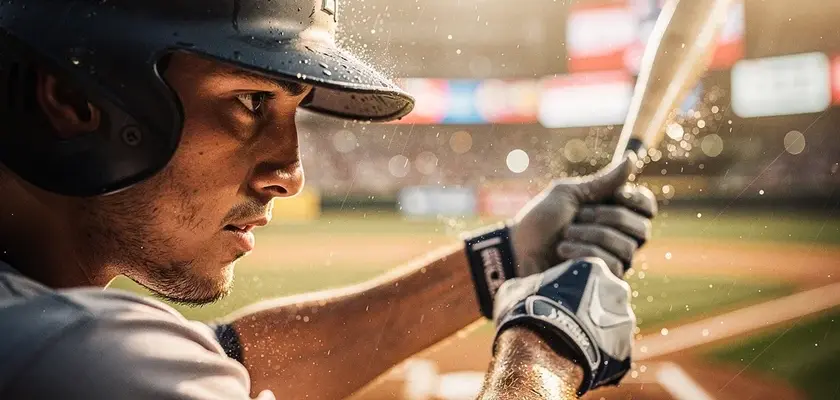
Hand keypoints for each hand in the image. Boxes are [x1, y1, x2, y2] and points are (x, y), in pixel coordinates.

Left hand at [463, 153, 655, 317]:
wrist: (517, 250)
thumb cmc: (540, 221)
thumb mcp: (568, 194)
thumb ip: (602, 182)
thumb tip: (632, 160)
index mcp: (613, 213)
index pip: (647, 207)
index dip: (638, 200)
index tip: (617, 195)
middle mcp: (618, 237)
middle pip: (641, 227)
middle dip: (607, 217)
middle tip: (579, 215)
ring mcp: (612, 261)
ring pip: (625, 246)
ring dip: (590, 235)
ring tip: (565, 235)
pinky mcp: (601, 280)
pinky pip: (610, 263)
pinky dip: (583, 252)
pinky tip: (563, 251)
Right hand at [492, 258, 633, 395]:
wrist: (541, 351)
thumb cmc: (526, 313)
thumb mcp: (515, 289)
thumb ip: (527, 285)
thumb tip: (520, 288)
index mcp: (593, 268)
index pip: (585, 276)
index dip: (568, 292)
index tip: (554, 303)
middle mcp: (616, 290)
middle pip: (602, 300)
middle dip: (587, 313)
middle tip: (564, 325)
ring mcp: (624, 321)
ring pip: (610, 328)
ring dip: (594, 335)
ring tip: (570, 348)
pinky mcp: (625, 351)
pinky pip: (612, 354)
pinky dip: (598, 357)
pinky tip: (577, 362)